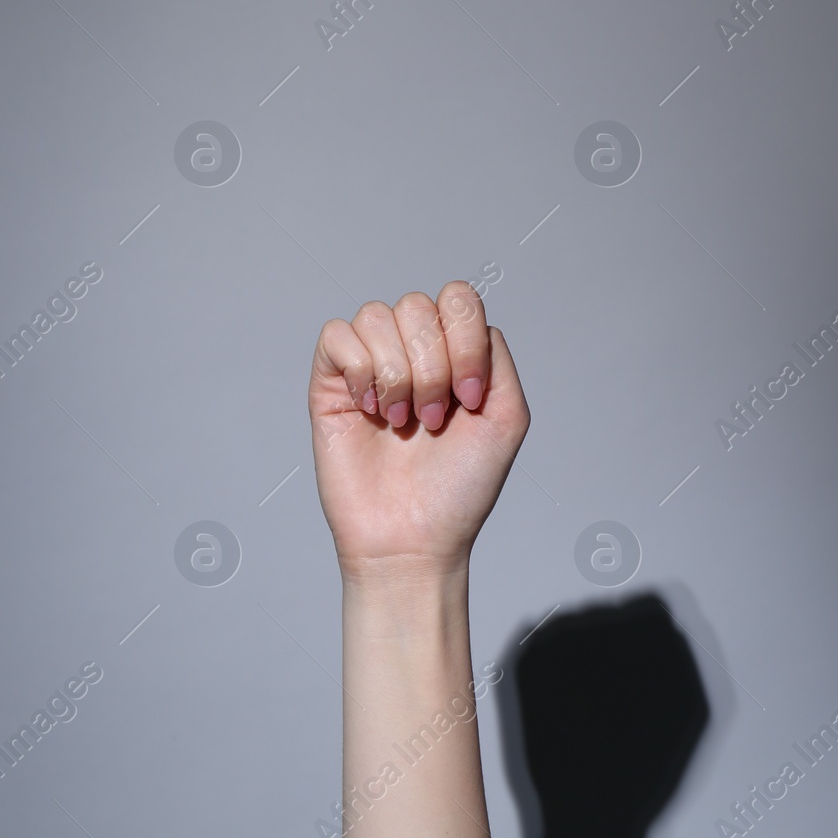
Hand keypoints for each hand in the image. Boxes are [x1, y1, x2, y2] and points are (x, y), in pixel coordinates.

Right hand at [308, 282, 529, 579]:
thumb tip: (462, 321)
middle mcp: (413, 352)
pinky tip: (369, 409)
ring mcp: (371, 364)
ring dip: (396, 374)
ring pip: (377, 315)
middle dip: (431, 367)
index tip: (468, 400)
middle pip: (418, 305)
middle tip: (432, 421)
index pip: (457, 299)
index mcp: (455, 354)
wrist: (412, 537)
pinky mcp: (332, 382)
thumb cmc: (458, 489)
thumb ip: (498, 357)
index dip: (464, 341)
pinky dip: (359, 371)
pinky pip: (337, 335)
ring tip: (400, 421)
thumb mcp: (506, 418)